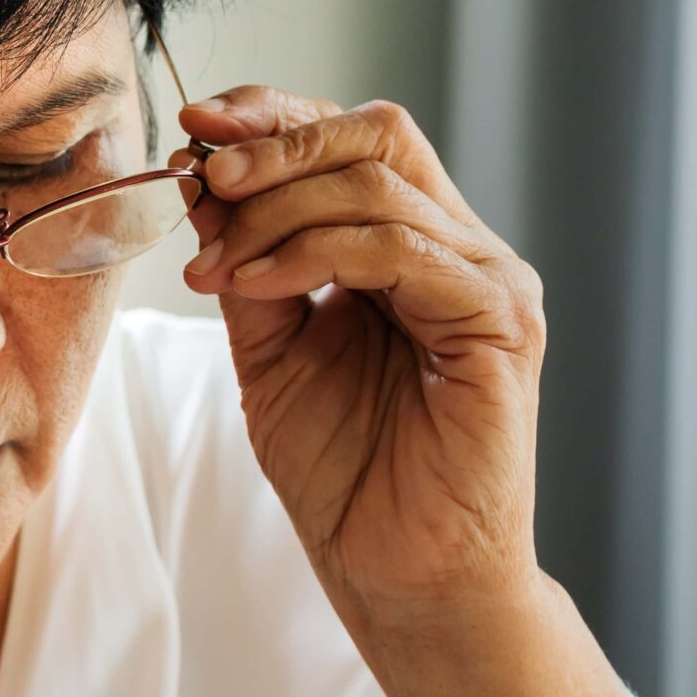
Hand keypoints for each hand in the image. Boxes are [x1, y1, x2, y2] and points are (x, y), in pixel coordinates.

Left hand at [171, 90, 546, 627]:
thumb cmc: (348, 476)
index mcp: (413, 246)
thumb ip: (247, 267)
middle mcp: (462, 249)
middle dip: (277, 144)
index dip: (275, 118)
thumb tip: (200, 180)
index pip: (352, 142)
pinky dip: (315, 253)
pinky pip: (403, 250)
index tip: (196, 125)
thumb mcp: (271, 352)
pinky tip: (257, 284)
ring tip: (216, 262)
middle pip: (376, 138)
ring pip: (380, 188)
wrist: (401, 578)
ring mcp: (489, 281)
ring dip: (277, 210)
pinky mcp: (500, 324)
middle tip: (204, 173)